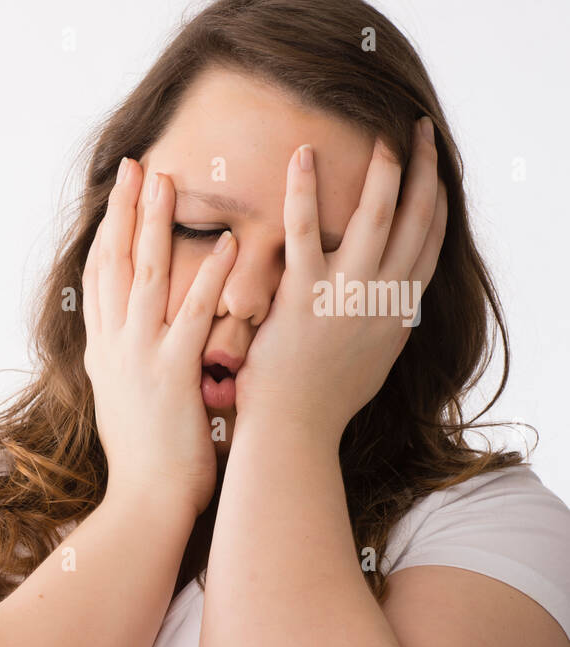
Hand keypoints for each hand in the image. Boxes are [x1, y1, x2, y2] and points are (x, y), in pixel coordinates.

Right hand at [82, 157, 237, 514]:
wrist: (146, 502)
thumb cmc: (145, 459)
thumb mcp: (125, 400)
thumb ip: (129, 361)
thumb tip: (137, 339)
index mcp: (103, 350)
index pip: (100, 275)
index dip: (108, 228)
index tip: (119, 191)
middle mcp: (113, 345)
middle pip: (114, 262)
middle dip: (124, 210)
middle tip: (137, 164)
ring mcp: (138, 357)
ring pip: (145, 276)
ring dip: (156, 224)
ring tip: (170, 180)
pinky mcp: (170, 374)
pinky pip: (191, 314)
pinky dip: (209, 276)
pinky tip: (229, 244)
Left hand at [236, 118, 447, 439]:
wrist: (294, 431)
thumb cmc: (321, 403)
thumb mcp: (369, 364)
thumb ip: (381, 327)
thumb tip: (390, 308)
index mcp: (398, 315)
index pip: (429, 247)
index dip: (436, 205)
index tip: (438, 172)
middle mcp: (383, 300)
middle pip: (416, 222)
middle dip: (423, 171)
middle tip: (419, 130)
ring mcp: (347, 296)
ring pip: (377, 218)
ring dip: (385, 170)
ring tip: (383, 134)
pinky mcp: (305, 296)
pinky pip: (306, 231)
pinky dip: (305, 191)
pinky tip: (302, 157)